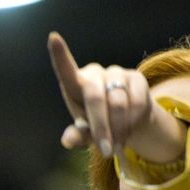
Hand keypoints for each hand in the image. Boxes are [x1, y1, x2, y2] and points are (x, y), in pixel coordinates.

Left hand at [47, 32, 186, 160]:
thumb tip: (69, 140)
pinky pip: (137, 102)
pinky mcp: (137, 77)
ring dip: (118, 130)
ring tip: (116, 147)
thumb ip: (77, 136)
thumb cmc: (96, 123)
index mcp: (75, 84)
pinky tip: (128, 133)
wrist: (125, 120)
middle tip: (105, 151)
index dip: (59, 55)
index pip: (66, 70)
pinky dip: (132, 123)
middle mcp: (95, 73)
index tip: (52, 38)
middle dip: (101, 127)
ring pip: (118, 104)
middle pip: (95, 98)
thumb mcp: (84, 133)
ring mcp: (116, 73)